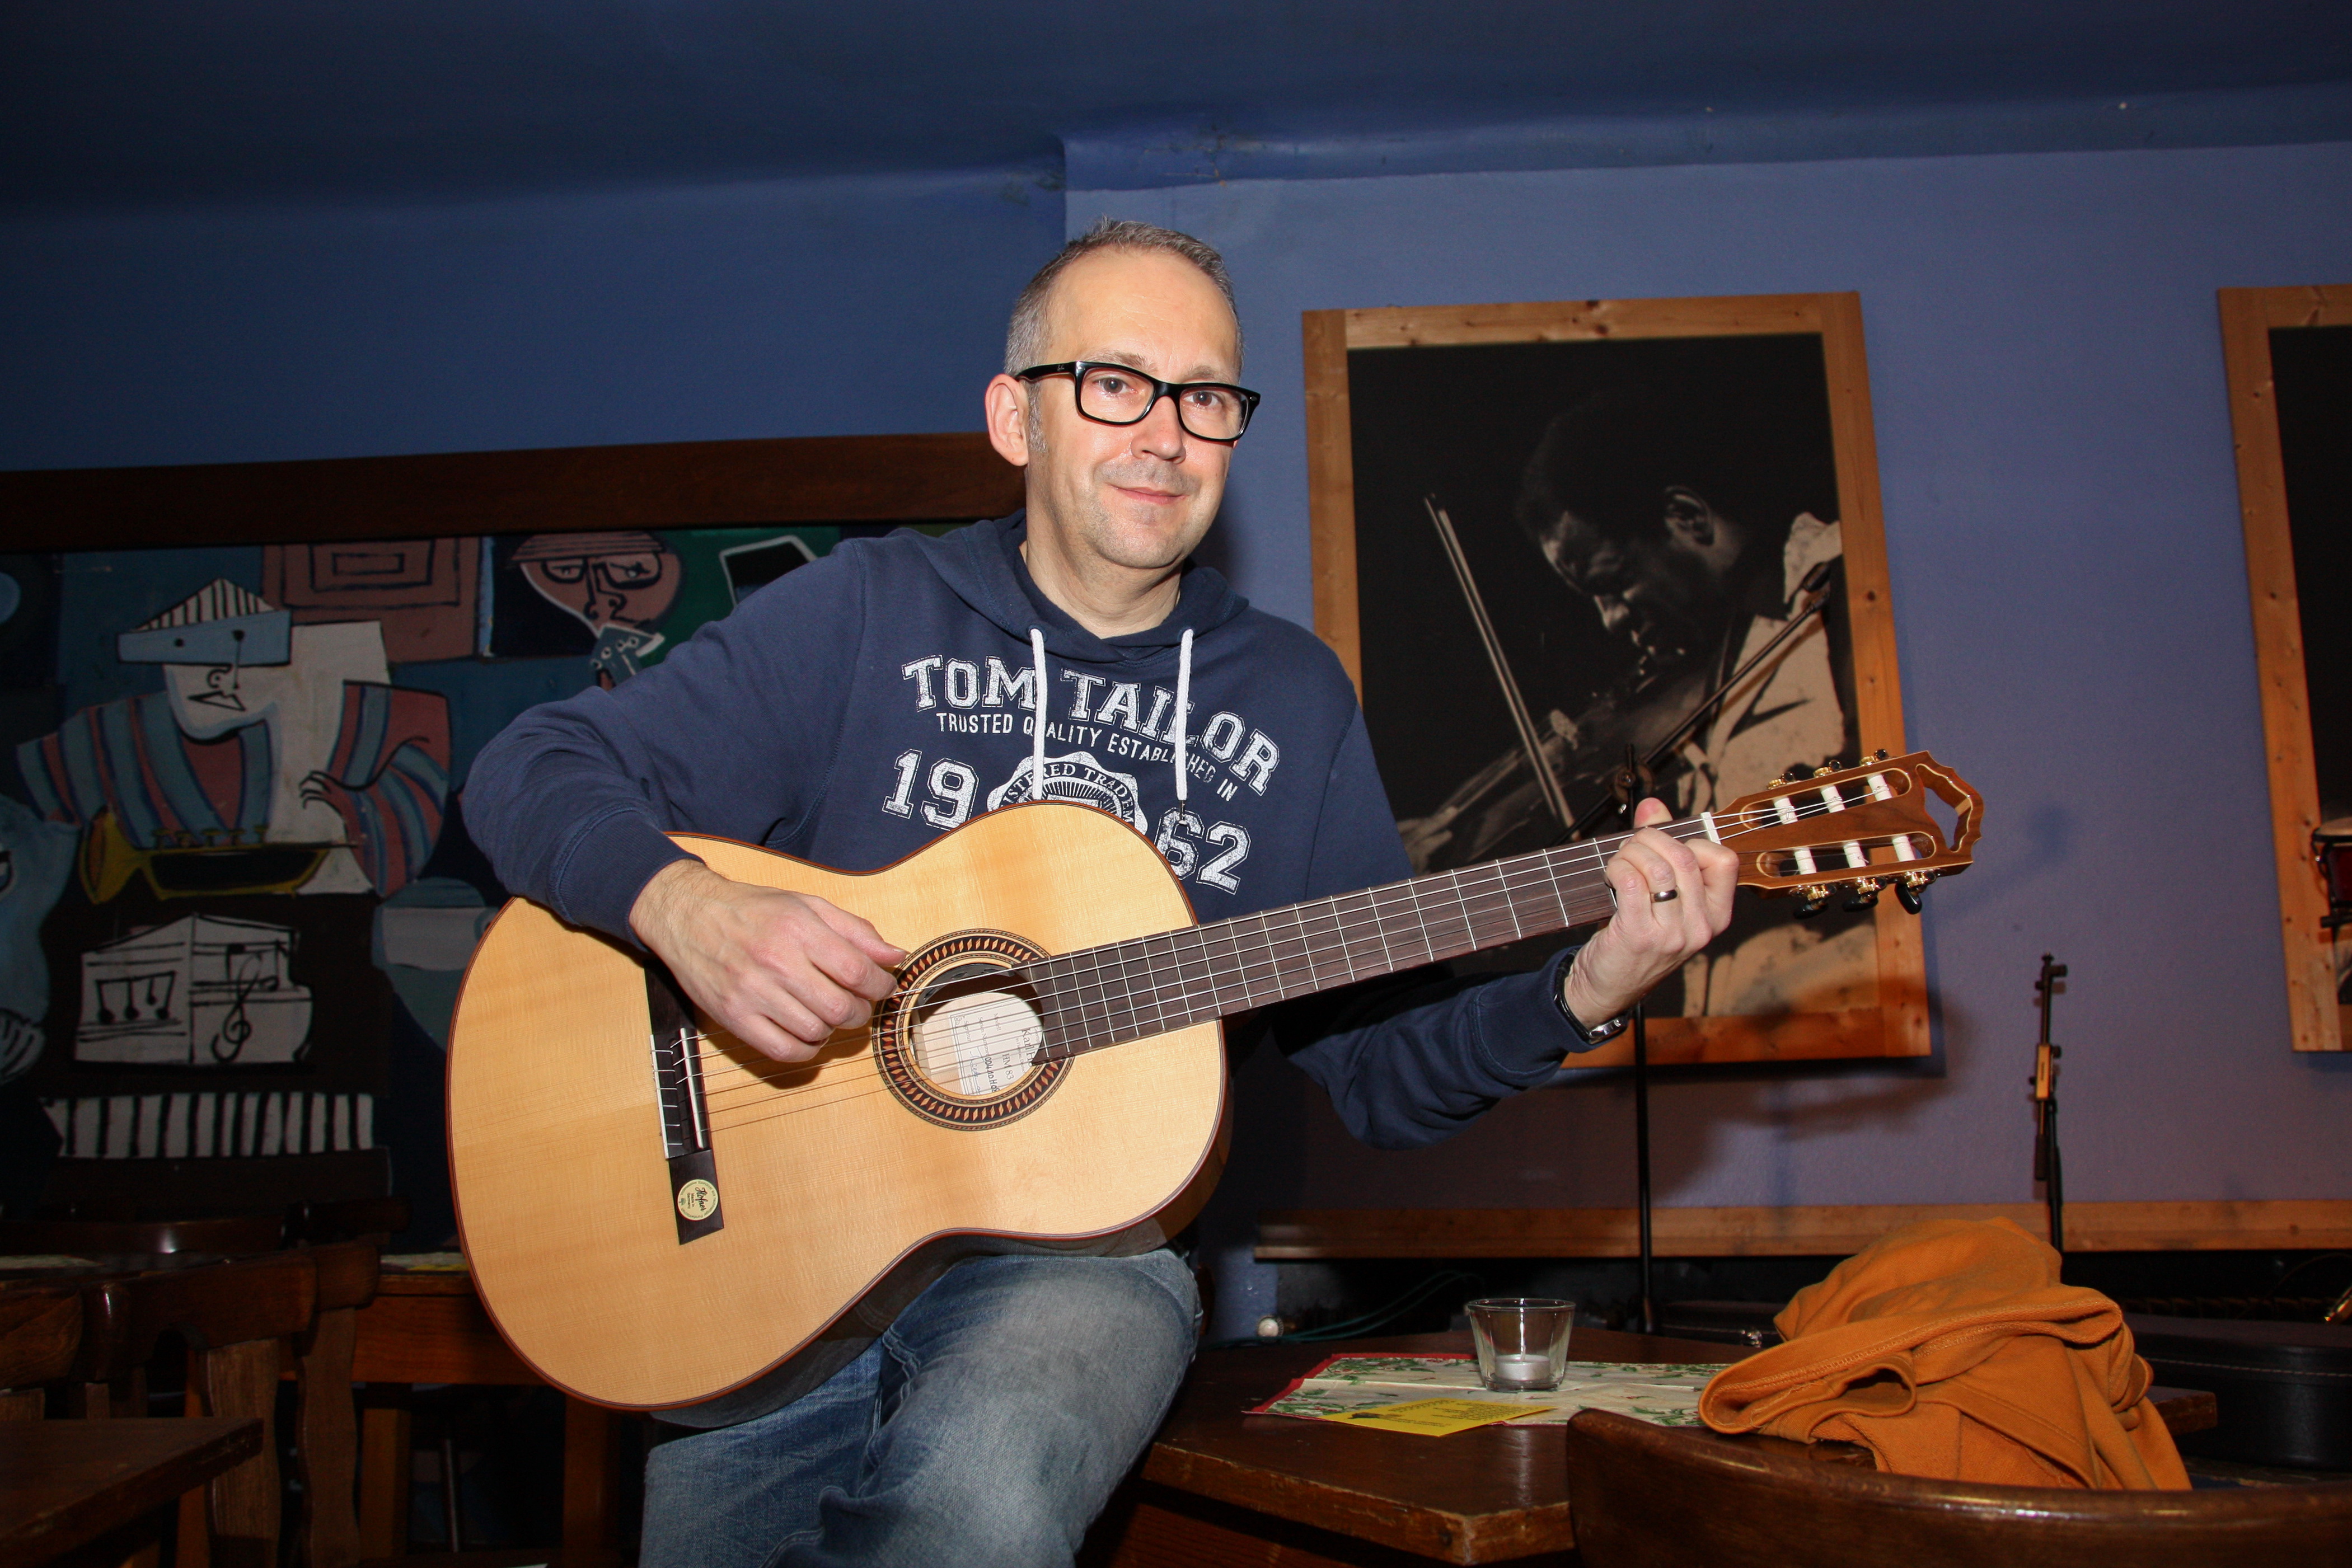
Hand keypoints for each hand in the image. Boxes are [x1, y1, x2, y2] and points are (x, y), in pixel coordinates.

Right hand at [629, 859, 904, 1062]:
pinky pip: (782, 1050)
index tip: (884, 986)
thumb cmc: (752, 909)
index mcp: (799, 929)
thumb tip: (895, 956)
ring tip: (828, 1014)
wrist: (688, 915)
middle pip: (840, 1007)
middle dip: (861, 1011)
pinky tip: (808, 1033)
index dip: (881, 985)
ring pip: (815, 1032)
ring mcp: (752, 993)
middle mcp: (776, 961)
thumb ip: (855, 930)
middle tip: (857, 1003)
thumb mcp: (807, 905)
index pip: (858, 971)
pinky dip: (806, 1049)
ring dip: (833, 1029)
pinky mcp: (733, 1017)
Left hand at [1560, 798, 1737, 1029]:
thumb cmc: (1638, 936)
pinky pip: (1632, 882)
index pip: (1723, 860)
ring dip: (1630, 853)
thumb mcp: (1661, 896)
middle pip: (1685, 856)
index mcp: (1716, 914)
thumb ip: (1662, 849)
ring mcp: (1673, 934)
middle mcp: (1702, 926)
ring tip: (1619, 862)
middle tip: (1632, 847)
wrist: (1609, 987)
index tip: (1665, 846)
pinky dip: (1617, 868)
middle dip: (1651, 839)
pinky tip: (1610, 876)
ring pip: (1658, 866)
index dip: (1691, 841)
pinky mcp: (1640, 936)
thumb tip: (1652, 806)